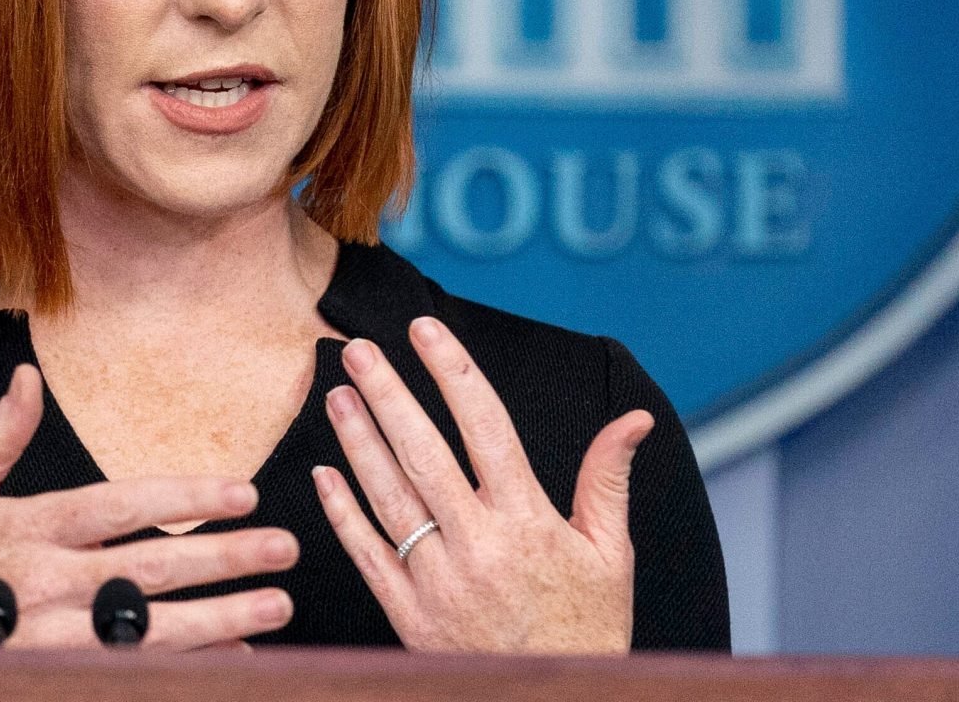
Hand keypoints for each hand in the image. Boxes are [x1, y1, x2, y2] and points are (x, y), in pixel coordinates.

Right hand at [0, 363, 299, 648]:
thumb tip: (29, 376)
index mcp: (23, 530)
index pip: (120, 508)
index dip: (184, 498)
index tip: (243, 492)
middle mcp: (42, 587)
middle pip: (149, 573)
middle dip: (224, 561)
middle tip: (285, 550)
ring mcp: (51, 644)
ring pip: (152, 634)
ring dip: (221, 621)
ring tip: (278, 608)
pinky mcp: (56, 681)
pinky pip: (134, 676)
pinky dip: (187, 671)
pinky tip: (236, 661)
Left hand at [310, 317, 651, 652]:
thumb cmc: (587, 628)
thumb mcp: (611, 554)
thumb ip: (608, 480)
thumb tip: (633, 420)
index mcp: (528, 522)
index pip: (484, 427)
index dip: (453, 371)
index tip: (425, 331)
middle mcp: (478, 546)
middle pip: (423, 453)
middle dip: (388, 395)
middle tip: (359, 350)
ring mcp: (438, 582)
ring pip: (388, 497)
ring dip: (358, 442)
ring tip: (338, 396)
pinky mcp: (409, 617)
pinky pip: (367, 555)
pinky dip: (342, 513)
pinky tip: (324, 473)